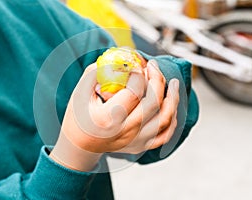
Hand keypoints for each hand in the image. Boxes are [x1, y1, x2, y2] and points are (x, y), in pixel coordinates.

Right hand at [50, 60, 179, 170]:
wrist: (79, 145)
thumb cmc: (78, 118)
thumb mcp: (80, 92)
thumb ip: (96, 72)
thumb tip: (117, 57)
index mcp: (108, 118)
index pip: (134, 91)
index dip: (139, 74)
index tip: (137, 65)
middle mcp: (124, 132)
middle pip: (153, 103)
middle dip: (158, 79)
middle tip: (155, 67)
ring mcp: (134, 142)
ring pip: (165, 119)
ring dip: (172, 98)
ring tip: (173, 83)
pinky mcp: (140, 146)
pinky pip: (165, 135)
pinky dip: (173, 120)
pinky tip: (172, 106)